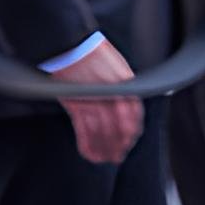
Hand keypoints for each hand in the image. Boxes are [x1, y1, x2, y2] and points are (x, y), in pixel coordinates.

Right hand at [52, 40, 142, 165]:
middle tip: (119, 155)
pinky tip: (91, 154)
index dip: (133, 131)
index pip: (134, 113)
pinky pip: (84, 130)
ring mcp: (92, 101)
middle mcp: (111, 94)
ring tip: (107, 158)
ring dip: (105, 148)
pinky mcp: (76, 105)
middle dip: (120, 144)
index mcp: (124, 84)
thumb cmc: (93, 52)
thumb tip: (127, 103)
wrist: (70, 45)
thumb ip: (123, 86)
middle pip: (119, 127)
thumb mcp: (117, 66)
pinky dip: (88, 144)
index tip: (131, 140)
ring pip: (102, 132)